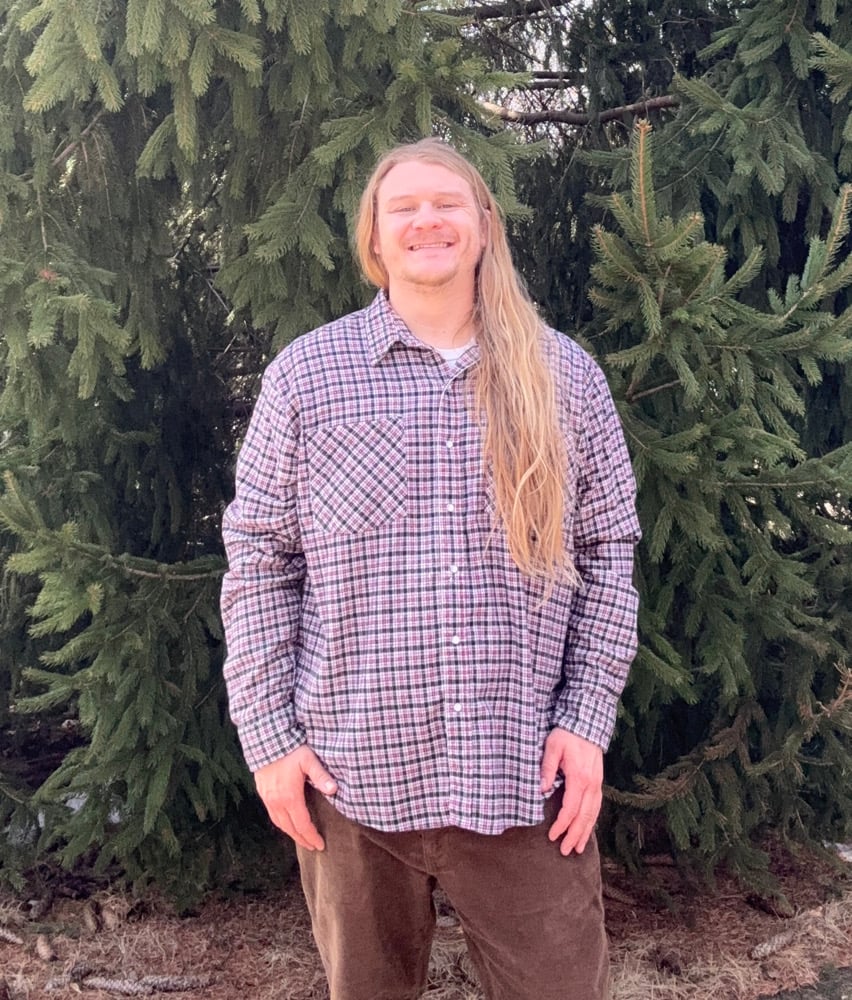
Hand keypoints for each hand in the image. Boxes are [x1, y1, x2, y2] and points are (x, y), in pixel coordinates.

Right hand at [254, 746, 337, 850]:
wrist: (265, 742)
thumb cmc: (290, 750)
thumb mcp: (309, 760)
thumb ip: (321, 776)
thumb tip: (334, 790)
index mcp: (290, 797)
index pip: (303, 825)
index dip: (312, 836)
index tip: (320, 845)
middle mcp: (277, 802)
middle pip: (291, 829)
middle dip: (303, 839)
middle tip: (313, 847)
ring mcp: (268, 799)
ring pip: (280, 824)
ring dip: (291, 834)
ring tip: (302, 839)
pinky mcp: (263, 794)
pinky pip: (273, 816)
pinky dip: (282, 824)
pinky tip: (287, 823)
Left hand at [540, 728, 602, 855]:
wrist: (586, 725)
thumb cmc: (567, 735)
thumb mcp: (552, 746)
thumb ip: (547, 768)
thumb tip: (542, 790)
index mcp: (579, 777)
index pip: (571, 808)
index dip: (562, 824)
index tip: (552, 836)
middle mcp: (591, 784)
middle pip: (584, 816)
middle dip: (575, 835)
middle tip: (565, 851)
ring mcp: (597, 784)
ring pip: (593, 814)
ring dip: (585, 832)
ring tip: (579, 849)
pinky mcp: (598, 782)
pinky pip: (596, 807)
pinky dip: (592, 821)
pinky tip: (587, 830)